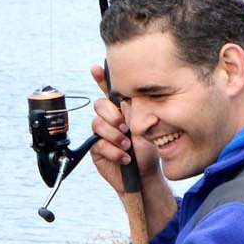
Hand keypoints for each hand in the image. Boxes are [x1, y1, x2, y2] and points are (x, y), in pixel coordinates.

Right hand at [89, 64, 159, 194]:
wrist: (144, 175)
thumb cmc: (148, 150)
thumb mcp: (146, 128)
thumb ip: (134, 113)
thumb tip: (123, 104)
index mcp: (121, 109)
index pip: (109, 90)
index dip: (101, 78)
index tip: (95, 68)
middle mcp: (110, 119)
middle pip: (99, 105)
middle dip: (112, 116)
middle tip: (126, 128)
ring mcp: (101, 133)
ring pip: (97, 124)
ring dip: (114, 136)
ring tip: (127, 146)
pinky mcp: (96, 149)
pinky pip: (98, 143)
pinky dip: (113, 151)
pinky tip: (125, 158)